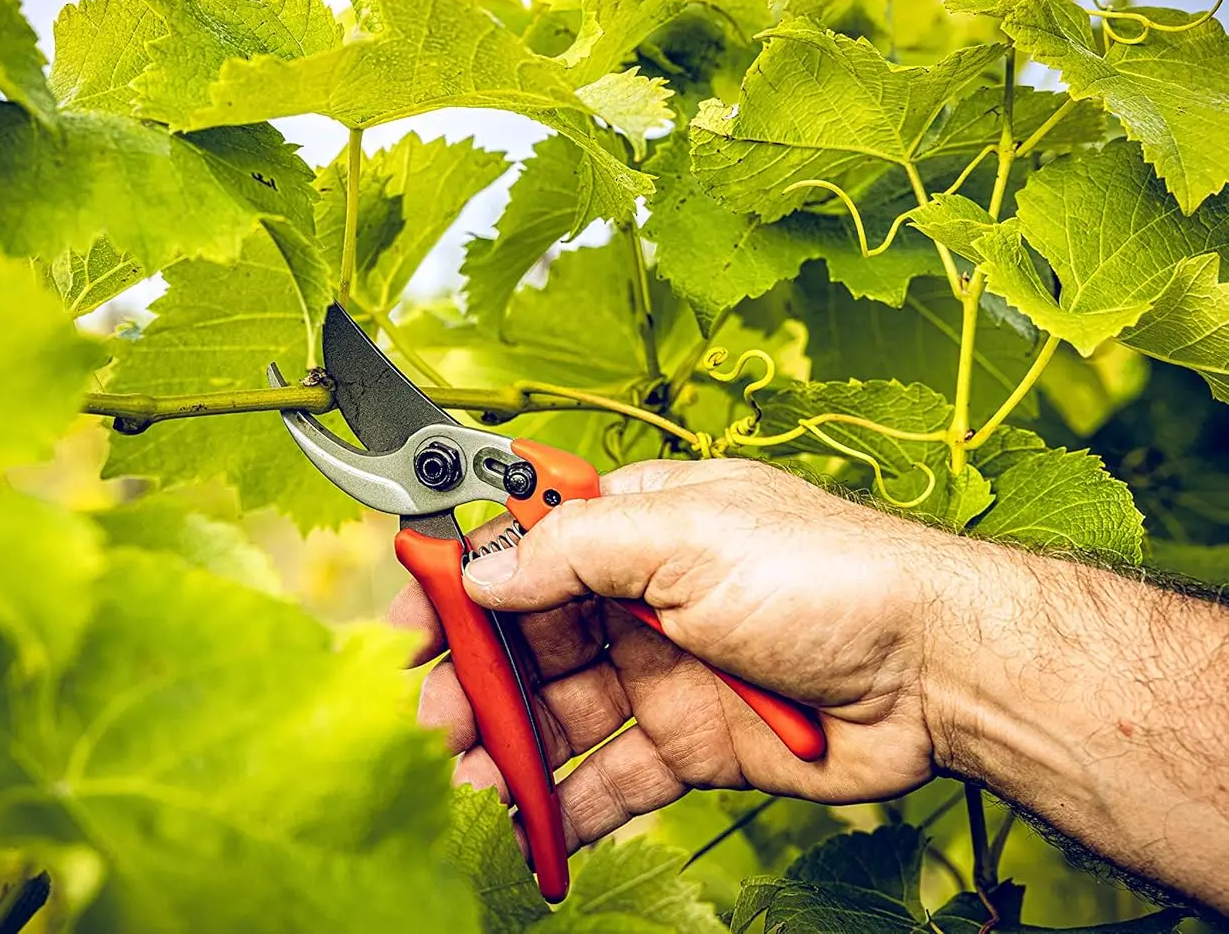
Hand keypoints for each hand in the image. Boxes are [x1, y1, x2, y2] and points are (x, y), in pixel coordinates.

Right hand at [389, 458, 965, 849]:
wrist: (937, 673)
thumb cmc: (828, 576)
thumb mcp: (687, 539)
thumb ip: (572, 553)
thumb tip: (482, 568)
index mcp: (643, 526)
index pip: (529, 544)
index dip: (467, 577)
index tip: (412, 612)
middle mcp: (647, 598)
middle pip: (534, 636)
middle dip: (479, 673)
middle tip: (437, 714)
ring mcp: (668, 673)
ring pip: (564, 711)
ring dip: (512, 742)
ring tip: (474, 774)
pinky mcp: (695, 744)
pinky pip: (614, 776)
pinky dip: (568, 803)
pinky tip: (530, 825)